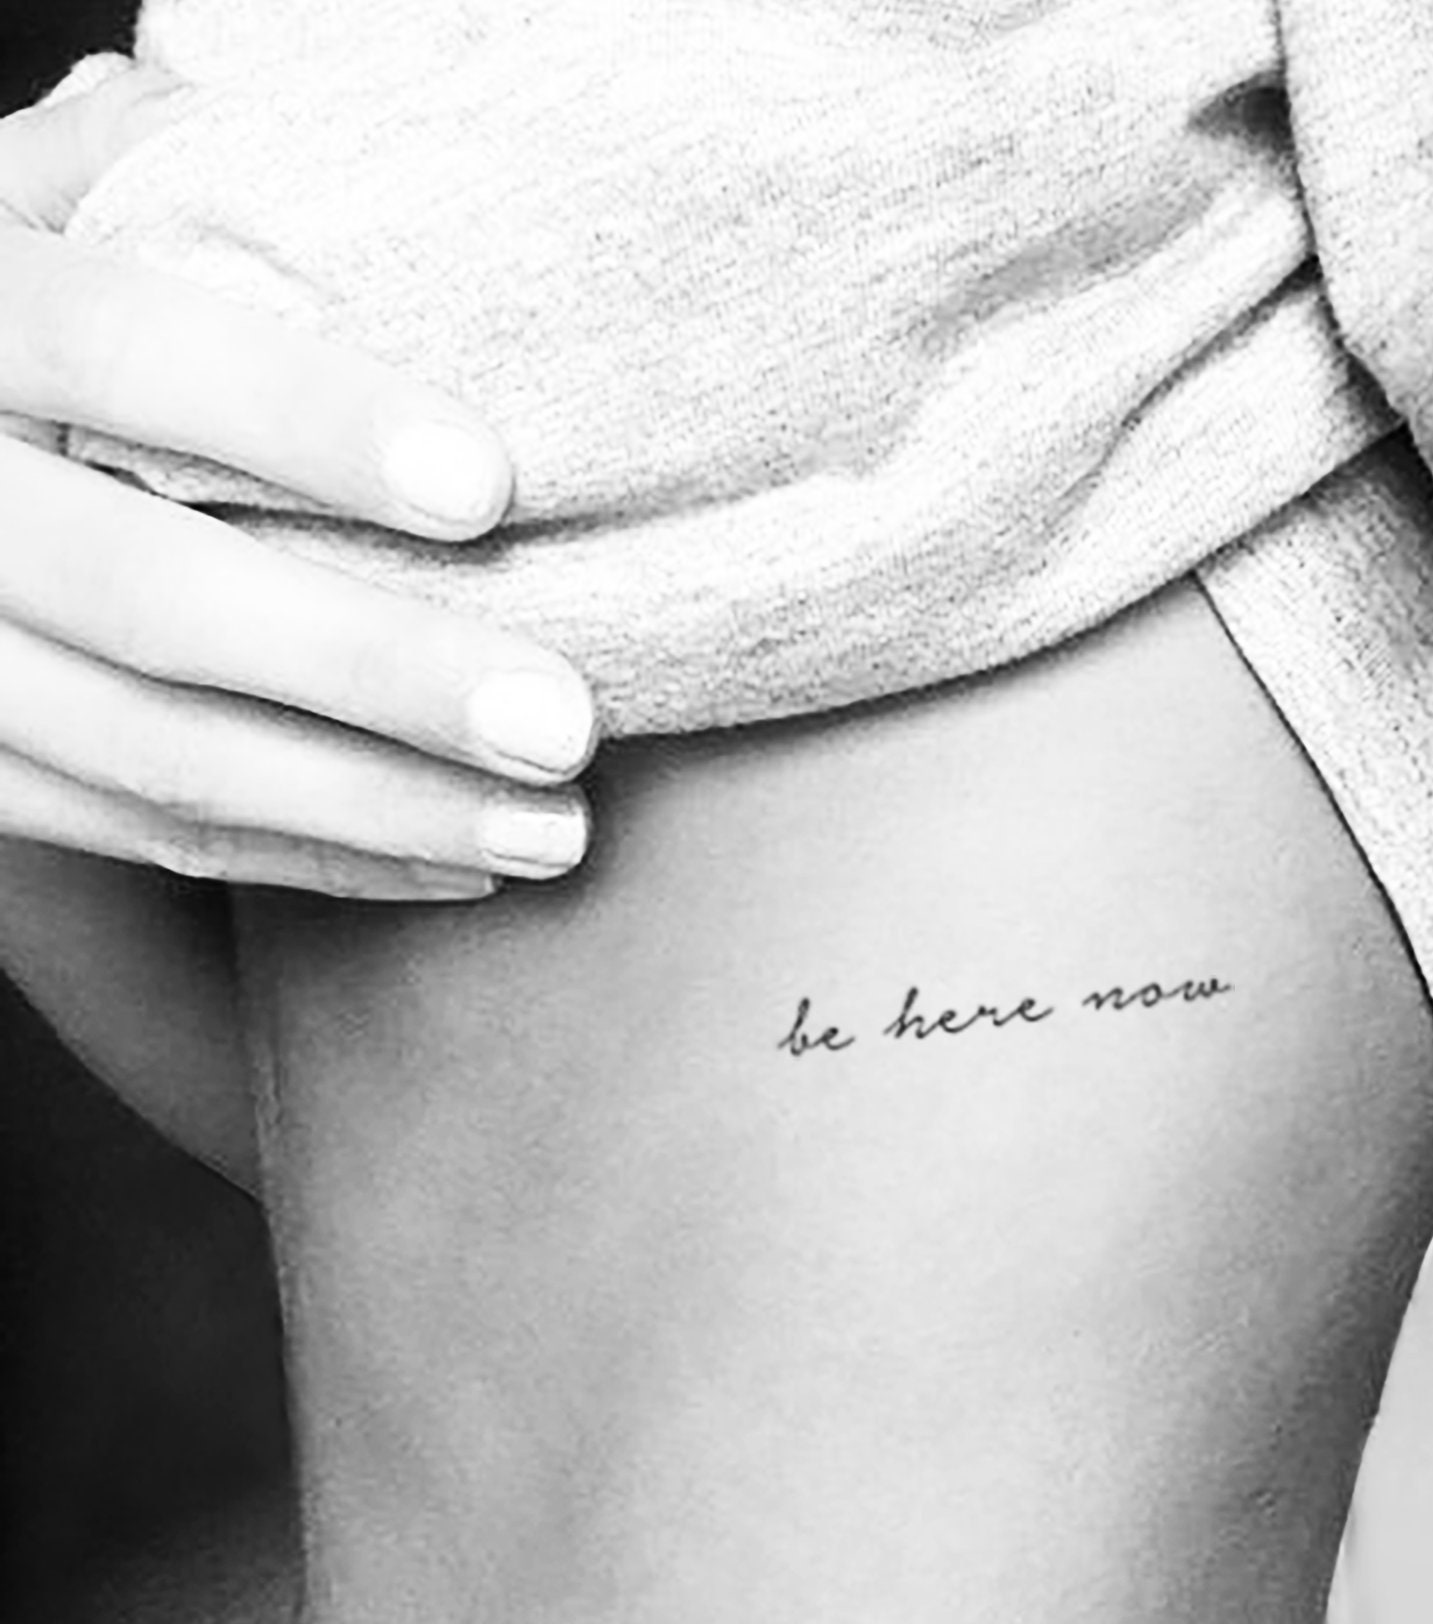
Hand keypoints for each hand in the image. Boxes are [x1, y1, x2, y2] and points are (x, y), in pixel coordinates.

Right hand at [0, 59, 599, 900]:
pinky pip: (144, 838)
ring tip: (553, 830)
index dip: (302, 419)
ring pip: (156, 755)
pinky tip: (460, 863)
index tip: (489, 487)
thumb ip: (142, 181)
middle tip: (561, 721)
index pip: (124, 353)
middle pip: (151, 600)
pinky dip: (315, 861)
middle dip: (377, 671)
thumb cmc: (24, 306)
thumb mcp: (41, 210)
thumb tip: (267, 132)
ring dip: (376, 805)